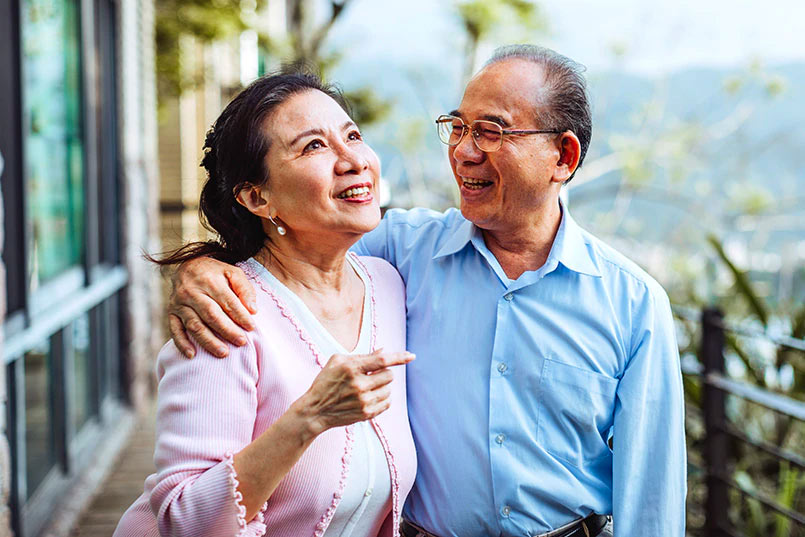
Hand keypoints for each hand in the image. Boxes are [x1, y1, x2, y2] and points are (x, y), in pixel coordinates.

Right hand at [169, 257, 257, 357]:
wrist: (187, 266)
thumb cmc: (215, 273)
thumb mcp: (233, 273)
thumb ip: (244, 289)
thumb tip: (253, 310)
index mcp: (209, 281)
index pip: (227, 301)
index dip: (240, 316)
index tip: (251, 328)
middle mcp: (191, 292)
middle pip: (211, 314)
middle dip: (227, 330)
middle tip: (241, 342)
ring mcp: (179, 303)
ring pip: (194, 325)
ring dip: (209, 341)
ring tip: (223, 353)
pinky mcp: (171, 313)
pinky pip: (175, 330)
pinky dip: (182, 343)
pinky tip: (192, 355)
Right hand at [295, 350, 414, 434]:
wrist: (315, 410)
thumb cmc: (325, 382)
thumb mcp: (337, 361)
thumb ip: (362, 356)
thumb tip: (384, 351)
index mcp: (351, 368)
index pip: (382, 361)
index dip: (399, 357)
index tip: (412, 356)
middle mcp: (359, 385)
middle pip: (388, 376)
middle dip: (383, 374)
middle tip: (370, 376)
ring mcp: (363, 401)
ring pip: (389, 390)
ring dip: (382, 387)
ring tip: (367, 388)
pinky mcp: (366, 414)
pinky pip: (387, 403)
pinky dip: (382, 399)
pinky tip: (369, 398)